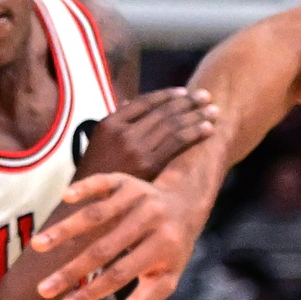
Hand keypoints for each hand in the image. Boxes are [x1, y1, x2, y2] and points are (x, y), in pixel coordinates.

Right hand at [35, 151, 222, 299]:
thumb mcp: (164, 279)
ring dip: (65, 230)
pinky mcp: (126, 180)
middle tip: (42, 289)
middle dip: (71, 270)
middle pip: (104, 248)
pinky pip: (103, 182)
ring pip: (97, 215)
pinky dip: (85, 187)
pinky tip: (65, 197)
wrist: (185, 202)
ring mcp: (138, 196)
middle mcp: (151, 220)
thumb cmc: (169, 249)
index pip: (121, 274)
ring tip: (37, 246)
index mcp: (163, 247)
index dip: (92, 291)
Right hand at [73, 86, 217, 184]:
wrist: (87, 207)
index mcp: (109, 123)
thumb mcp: (98, 144)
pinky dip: (194, 133)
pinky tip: (208, 128)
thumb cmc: (95, 177)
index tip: (184, 92)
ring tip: (213, 110)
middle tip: (206, 96)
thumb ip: (117, 123)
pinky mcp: (148, 166)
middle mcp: (122, 132)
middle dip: (187, 102)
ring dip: (195, 116)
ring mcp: (135, 149)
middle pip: (161, 111)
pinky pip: (176, 144)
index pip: (144, 102)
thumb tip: (130, 102)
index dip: (167, 96)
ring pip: (172, 125)